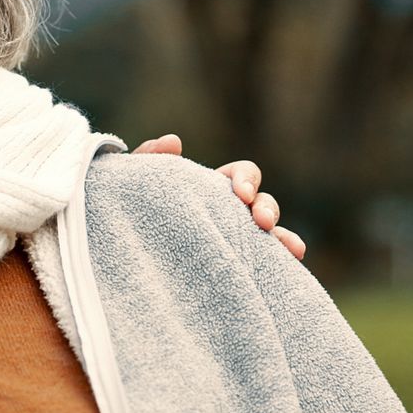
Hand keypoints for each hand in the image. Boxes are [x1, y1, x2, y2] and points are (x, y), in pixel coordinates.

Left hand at [131, 136, 306, 260]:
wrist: (120, 255)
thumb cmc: (131, 211)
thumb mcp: (135, 186)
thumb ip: (149, 160)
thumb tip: (174, 142)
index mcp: (212, 189)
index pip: (241, 175)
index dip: (246, 179)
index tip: (241, 193)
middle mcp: (231, 214)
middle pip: (263, 203)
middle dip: (268, 208)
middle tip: (261, 221)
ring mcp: (237, 243)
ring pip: (271, 237)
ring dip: (283, 238)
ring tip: (292, 248)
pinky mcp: (237, 270)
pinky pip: (265, 268)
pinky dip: (282, 266)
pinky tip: (290, 267)